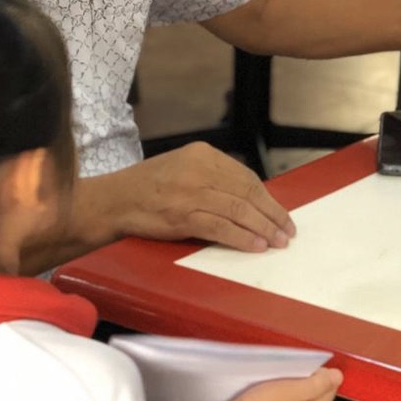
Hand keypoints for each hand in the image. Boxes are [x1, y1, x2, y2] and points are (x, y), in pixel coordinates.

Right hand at [113, 142, 295, 251]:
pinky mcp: (182, 215)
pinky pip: (221, 227)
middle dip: (272, 215)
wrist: (113, 200)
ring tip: (277, 242)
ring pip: (239, 210)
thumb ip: (211, 178)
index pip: (246, 177)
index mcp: (201, 154)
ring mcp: (190, 192)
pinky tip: (254, 246)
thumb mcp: (181, 169)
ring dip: (263, 229)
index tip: (281, 215)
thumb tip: (247, 201)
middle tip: (286, 232)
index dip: (268, 199)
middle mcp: (198, 169)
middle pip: (248, 193)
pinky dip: (242, 237)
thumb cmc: (146, 188)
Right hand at [218, 366, 342, 400]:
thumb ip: (317, 384)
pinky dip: (289, 392)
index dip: (315, 373)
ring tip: (279, 382)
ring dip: (296, 384)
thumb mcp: (290, 391)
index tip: (294, 373)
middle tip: (285, 377)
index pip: (330, 385)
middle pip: (320, 390)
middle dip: (306, 378)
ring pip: (308, 394)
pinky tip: (275, 391)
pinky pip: (297, 400)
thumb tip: (339, 375)